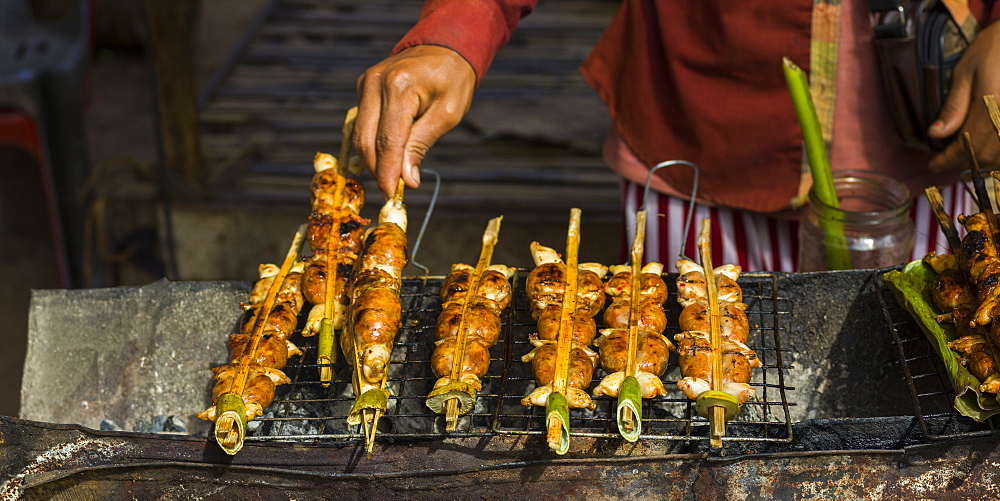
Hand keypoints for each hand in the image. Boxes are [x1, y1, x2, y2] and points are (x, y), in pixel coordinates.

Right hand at [354, 45, 476, 198]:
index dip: (387, 172)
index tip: (391, 195)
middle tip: (392, 190)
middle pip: (366, 140)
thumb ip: (422, 144)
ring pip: (359, 134)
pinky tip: (386, 156)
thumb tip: (406, 180)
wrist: (443, 46)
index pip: (387, 141)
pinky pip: (362, 123)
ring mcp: (364, 83)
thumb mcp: (447, 114)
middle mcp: (374, 82)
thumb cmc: (452, 79)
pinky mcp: (362, 87)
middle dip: (377, 169)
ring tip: (391, 175)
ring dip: (373, 159)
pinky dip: (372, 142)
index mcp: (399, 87)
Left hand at [928, 22, 999, 171]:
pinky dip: (997, 152)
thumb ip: (953, 106)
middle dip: (966, 161)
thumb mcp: (965, 73)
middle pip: (987, 154)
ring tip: (967, 155)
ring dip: (985, 161)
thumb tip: (935, 134)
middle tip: (948, 160)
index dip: (948, 159)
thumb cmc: (992, 51)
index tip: (933, 166)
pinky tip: (988, 149)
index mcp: (992, 102)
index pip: (967, 143)